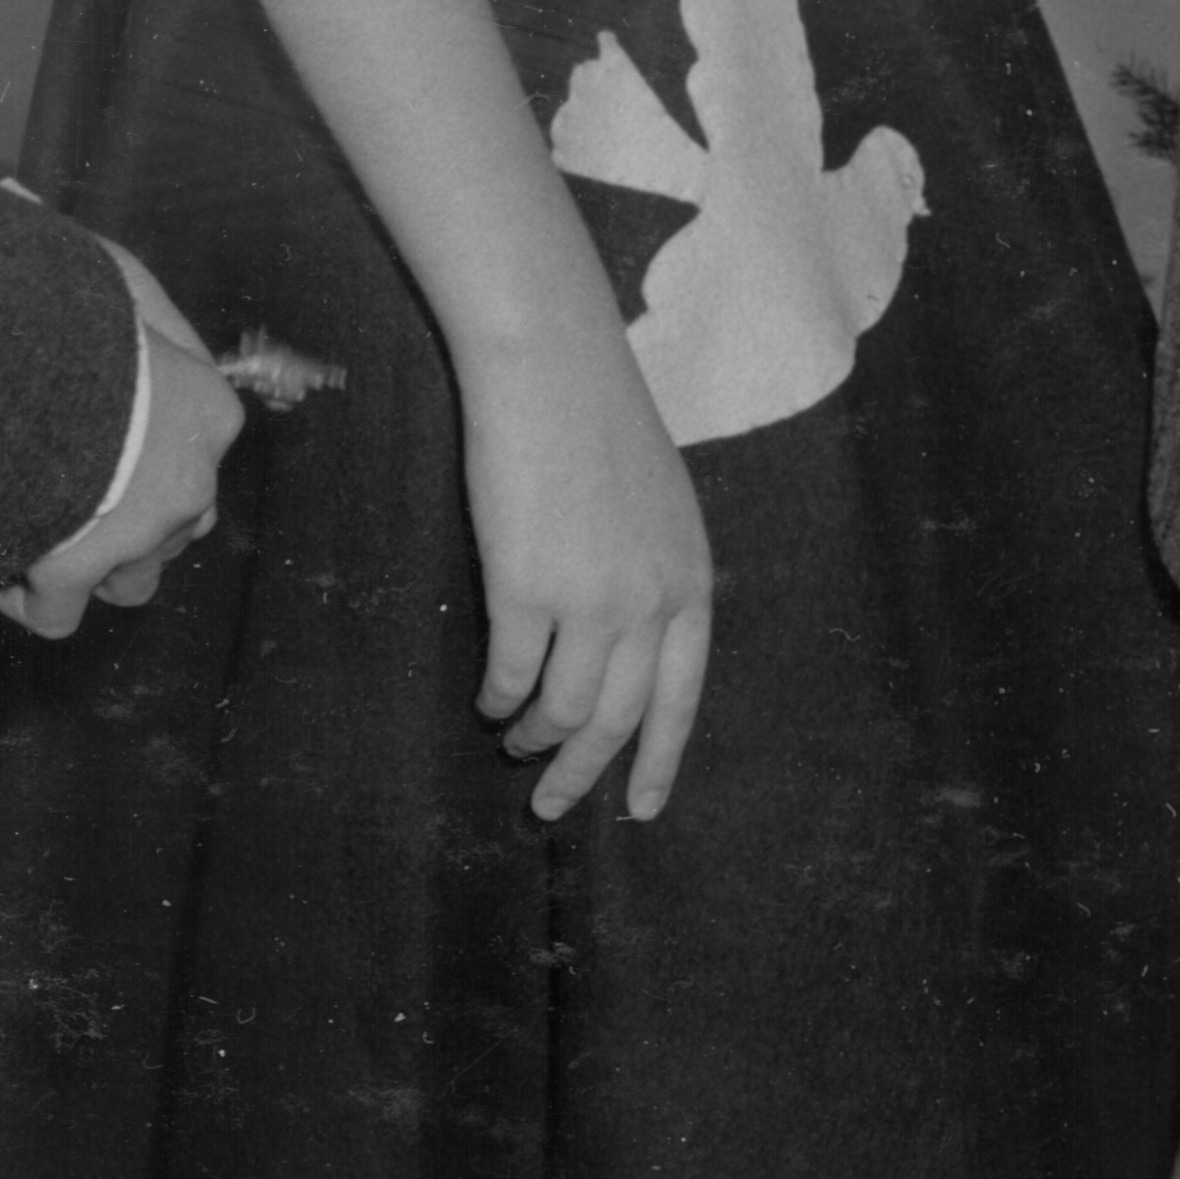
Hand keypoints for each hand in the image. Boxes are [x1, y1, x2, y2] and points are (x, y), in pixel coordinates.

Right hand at [1, 238, 235, 636]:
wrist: (11, 358)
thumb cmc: (68, 311)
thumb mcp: (119, 278)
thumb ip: (137, 303)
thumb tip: (127, 309)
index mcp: (209, 413)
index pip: (197, 447)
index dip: (145, 446)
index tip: (90, 433)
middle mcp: (192, 484)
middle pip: (176, 521)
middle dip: (130, 513)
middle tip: (67, 486)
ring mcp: (137, 537)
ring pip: (132, 579)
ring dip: (93, 564)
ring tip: (38, 533)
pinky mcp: (74, 575)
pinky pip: (58, 615)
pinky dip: (31, 601)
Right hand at [454, 315, 713, 820]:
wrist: (552, 368)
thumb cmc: (598, 425)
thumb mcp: (659, 509)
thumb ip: (653, 577)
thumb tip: (628, 645)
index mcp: (691, 581)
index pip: (681, 698)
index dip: (659, 759)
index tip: (639, 809)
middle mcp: (652, 602)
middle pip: (619, 720)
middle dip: (582, 773)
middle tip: (549, 804)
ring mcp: (592, 600)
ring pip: (565, 712)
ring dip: (534, 737)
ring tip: (512, 741)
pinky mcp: (527, 590)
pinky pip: (513, 675)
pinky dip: (499, 698)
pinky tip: (488, 700)